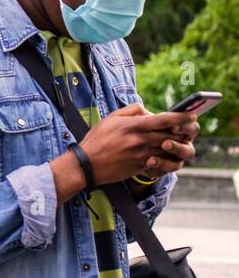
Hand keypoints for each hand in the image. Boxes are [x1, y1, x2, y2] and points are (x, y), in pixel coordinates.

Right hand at [80, 104, 194, 183]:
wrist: (86, 164)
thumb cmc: (97, 139)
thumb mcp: (111, 119)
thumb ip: (131, 111)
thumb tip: (148, 110)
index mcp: (134, 126)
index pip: (165, 119)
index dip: (181, 117)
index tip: (191, 114)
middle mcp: (141, 140)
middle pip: (172, 135)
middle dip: (183, 132)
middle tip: (188, 129)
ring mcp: (142, 155)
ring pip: (168, 149)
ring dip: (175, 145)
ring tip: (176, 141)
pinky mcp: (141, 167)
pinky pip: (160, 162)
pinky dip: (164, 157)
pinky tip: (162, 154)